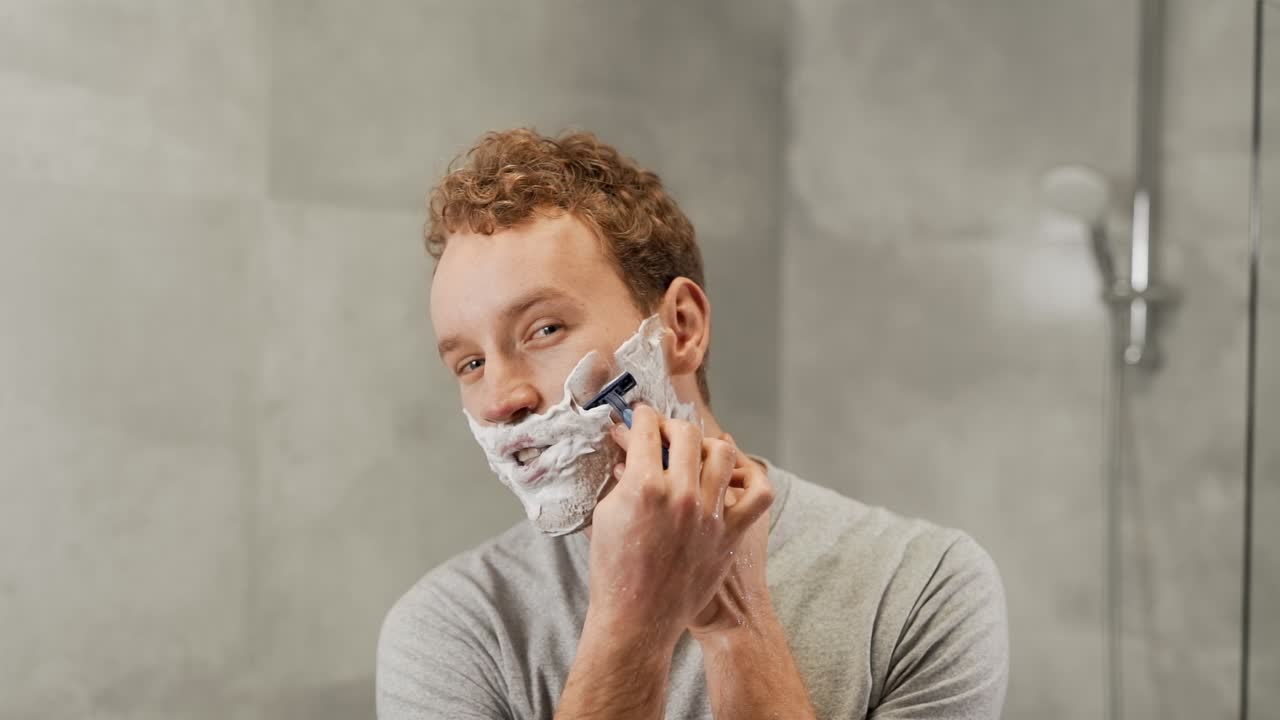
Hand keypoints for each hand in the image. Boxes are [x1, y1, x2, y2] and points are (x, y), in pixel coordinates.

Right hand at [586, 405, 773, 649]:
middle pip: (687, 433)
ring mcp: (710, 514)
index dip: (641, 417)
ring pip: (723, 453)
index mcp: (644, 487)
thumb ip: (623, 477)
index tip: (640, 418)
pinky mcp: (730, 534)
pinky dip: (751, 476)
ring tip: (695, 453)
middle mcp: (681, 496)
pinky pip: (757, 493)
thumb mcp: (606, 515)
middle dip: (671, 425)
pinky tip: (733, 474)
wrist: (637, 618)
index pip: (647, 429)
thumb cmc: (614, 570)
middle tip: (663, 434)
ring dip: (707, 445)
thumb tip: (629, 449)